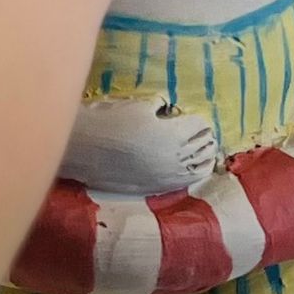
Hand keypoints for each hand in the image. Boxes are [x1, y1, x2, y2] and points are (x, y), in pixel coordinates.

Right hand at [62, 97, 218, 194]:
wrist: (85, 148)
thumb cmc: (110, 121)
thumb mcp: (138, 106)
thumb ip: (159, 106)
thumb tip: (167, 108)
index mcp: (173, 133)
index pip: (199, 126)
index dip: (200, 121)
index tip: (199, 119)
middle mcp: (174, 157)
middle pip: (202, 148)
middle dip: (206, 139)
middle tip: (208, 134)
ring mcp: (165, 176)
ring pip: (197, 169)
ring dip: (204, 159)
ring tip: (206, 153)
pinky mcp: (154, 187)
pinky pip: (182, 183)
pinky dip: (191, 175)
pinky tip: (191, 171)